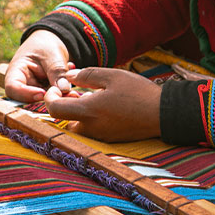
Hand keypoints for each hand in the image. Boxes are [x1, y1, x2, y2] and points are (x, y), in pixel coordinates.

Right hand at [5, 30, 73, 102]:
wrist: (51, 41)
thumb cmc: (45, 44)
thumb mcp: (52, 55)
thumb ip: (57, 71)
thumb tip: (64, 90)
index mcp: (16, 72)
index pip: (13, 89)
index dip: (26, 95)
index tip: (43, 94)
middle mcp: (22, 84)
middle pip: (29, 99)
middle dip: (49, 99)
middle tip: (68, 93)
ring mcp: (34, 90)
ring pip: (44, 100)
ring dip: (60, 94)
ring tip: (71, 80)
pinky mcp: (45, 92)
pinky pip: (54, 96)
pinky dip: (64, 90)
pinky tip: (71, 74)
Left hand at [44, 67, 161, 141]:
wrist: (164, 114)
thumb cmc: (139, 92)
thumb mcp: (112, 75)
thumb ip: (86, 75)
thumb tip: (68, 77)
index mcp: (89, 111)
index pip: (53, 109)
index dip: (50, 97)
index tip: (59, 87)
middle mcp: (92, 128)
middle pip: (64, 119)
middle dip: (65, 104)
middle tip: (76, 91)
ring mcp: (101, 136)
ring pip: (78, 126)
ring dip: (78, 112)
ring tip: (91, 97)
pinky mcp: (110, 139)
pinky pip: (92, 130)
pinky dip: (91, 118)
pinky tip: (104, 106)